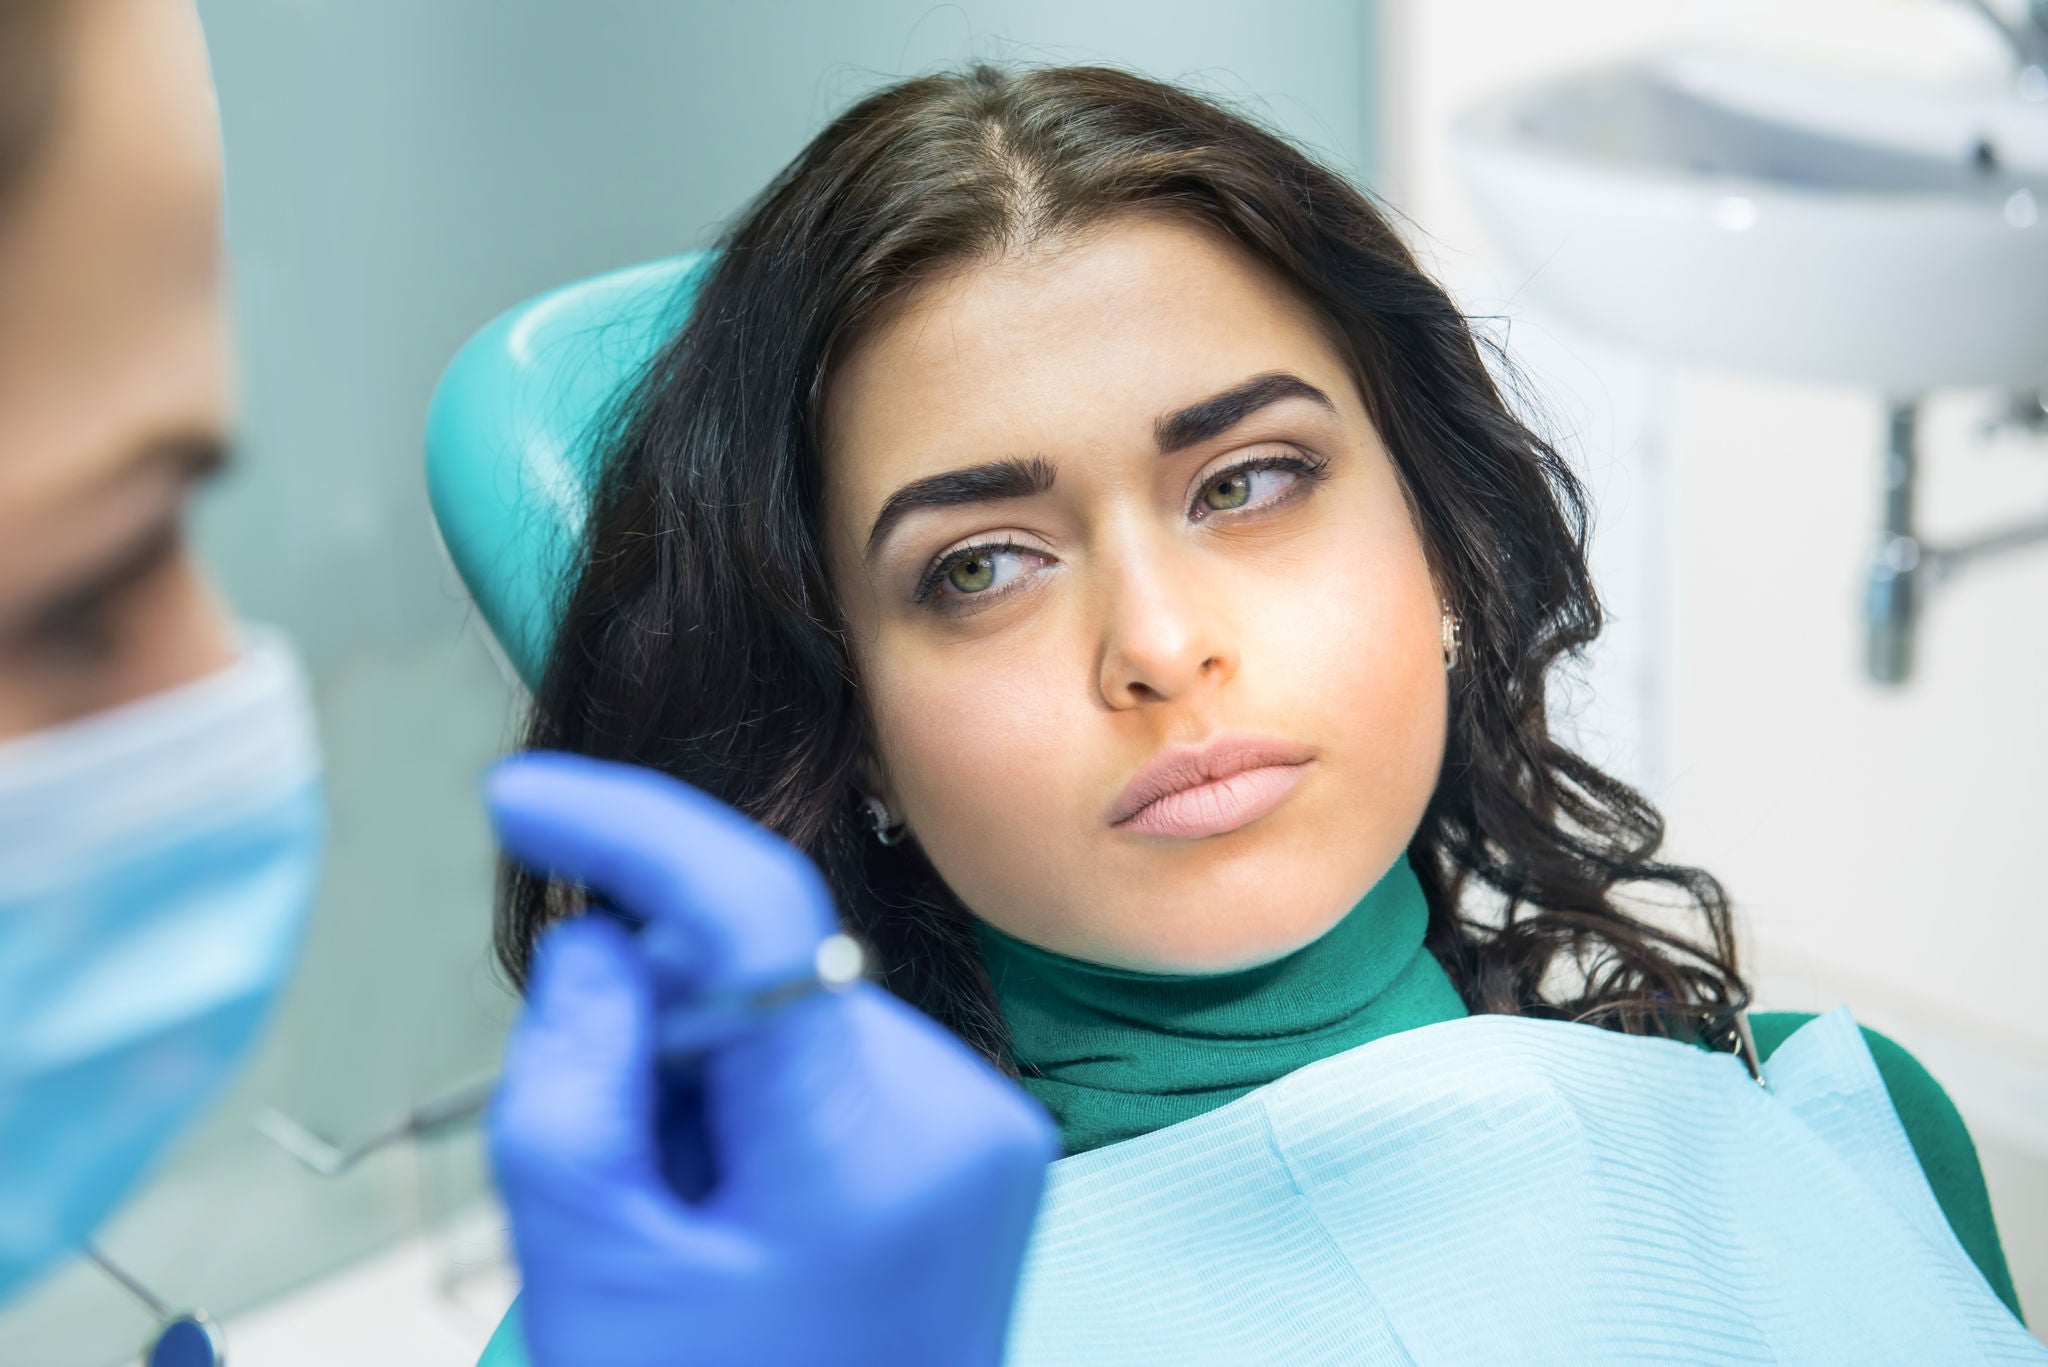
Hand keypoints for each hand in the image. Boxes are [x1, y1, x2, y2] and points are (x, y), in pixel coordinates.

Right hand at [484, 751, 1056, 1366]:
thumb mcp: (593, 1260)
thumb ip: (575, 1072)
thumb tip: (603, 945)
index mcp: (868, 1150)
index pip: (754, 907)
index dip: (628, 829)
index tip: (522, 798)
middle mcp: (959, 1119)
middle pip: (769, 966)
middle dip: (658, 1012)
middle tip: (610, 1148)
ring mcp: (987, 1138)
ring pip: (800, 1012)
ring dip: (708, 1070)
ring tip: (683, 1220)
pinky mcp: (984, 1155)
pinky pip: (842, 1066)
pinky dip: (761, 1104)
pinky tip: (736, 1215)